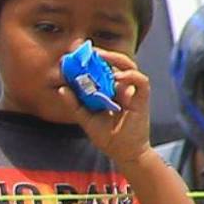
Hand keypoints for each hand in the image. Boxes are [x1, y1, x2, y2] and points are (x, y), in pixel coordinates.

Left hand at [57, 48, 150, 167]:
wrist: (123, 153)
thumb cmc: (107, 137)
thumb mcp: (85, 118)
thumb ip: (74, 104)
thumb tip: (62, 88)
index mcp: (109, 89)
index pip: (102, 69)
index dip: (93, 60)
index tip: (78, 53)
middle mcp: (121, 87)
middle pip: (115, 63)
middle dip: (103, 54)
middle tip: (89, 50)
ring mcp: (132, 92)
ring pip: (129, 66)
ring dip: (116, 59)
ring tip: (101, 57)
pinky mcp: (142, 98)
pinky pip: (140, 81)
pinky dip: (130, 76)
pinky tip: (118, 77)